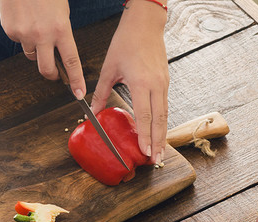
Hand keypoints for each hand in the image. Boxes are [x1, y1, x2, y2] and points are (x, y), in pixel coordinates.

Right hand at [0, 0, 85, 98]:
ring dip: (35, 48)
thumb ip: (61, 31)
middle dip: (51, 74)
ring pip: (31, 54)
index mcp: (61, 28)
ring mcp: (25, 35)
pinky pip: (18, 41)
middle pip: (46, 69)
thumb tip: (58, 49)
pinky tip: (23, 19)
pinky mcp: (11, 32)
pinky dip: (22, 34)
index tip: (78, 93)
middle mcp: (42, 35)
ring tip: (35, 28)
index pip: (71, 61)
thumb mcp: (61, 10)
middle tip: (54, 74)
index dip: (76, 80)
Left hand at [90, 0, 168, 163]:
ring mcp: (164, 84)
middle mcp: (156, 85)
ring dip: (163, 135)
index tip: (145, 151)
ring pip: (165, 115)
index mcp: (141, 83)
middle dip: (158, 142)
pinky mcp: (166, 82)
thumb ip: (101, 93)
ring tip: (160, 152)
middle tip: (155, 160)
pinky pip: (165, 106)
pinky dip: (162, 122)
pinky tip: (159, 133)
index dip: (145, 135)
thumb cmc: (126, 42)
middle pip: (159, 120)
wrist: (145, 24)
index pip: (144, 115)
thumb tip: (91, 114)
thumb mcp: (109, 68)